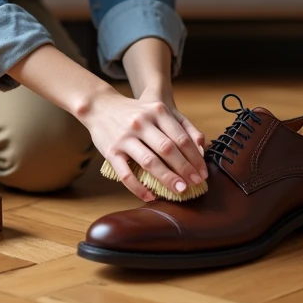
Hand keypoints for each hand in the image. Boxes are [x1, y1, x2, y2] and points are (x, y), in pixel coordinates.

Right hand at [81, 88, 209, 201]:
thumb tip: (200, 149)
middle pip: (168, 150)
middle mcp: (141, 123)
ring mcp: (125, 137)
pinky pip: (126, 174)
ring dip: (167, 178)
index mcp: (156, 112)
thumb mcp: (157, 110)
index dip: (194, 157)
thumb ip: (180, 125)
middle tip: (196, 183)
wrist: (100, 106)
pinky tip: (150, 196)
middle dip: (185, 169)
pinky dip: (139, 188)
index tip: (202, 172)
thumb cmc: (135, 112)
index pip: (180, 138)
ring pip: (149, 162)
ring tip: (179, 190)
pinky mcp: (111, 151)